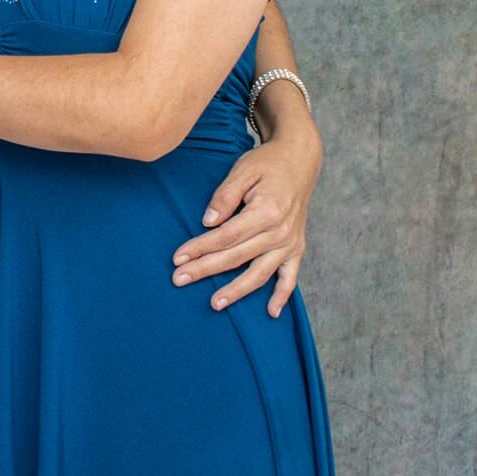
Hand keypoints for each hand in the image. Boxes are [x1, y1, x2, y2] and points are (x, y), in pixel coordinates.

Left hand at [171, 128, 321, 316]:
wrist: (299, 162)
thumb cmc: (266, 164)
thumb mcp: (243, 170)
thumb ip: (224, 197)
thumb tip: (207, 223)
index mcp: (266, 212)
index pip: (225, 236)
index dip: (200, 248)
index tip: (177, 257)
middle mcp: (281, 232)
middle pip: (237, 257)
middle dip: (206, 270)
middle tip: (179, 280)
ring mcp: (291, 243)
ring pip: (260, 273)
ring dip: (237, 291)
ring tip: (215, 304)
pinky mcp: (297, 248)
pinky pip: (291, 277)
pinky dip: (282, 296)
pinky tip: (271, 313)